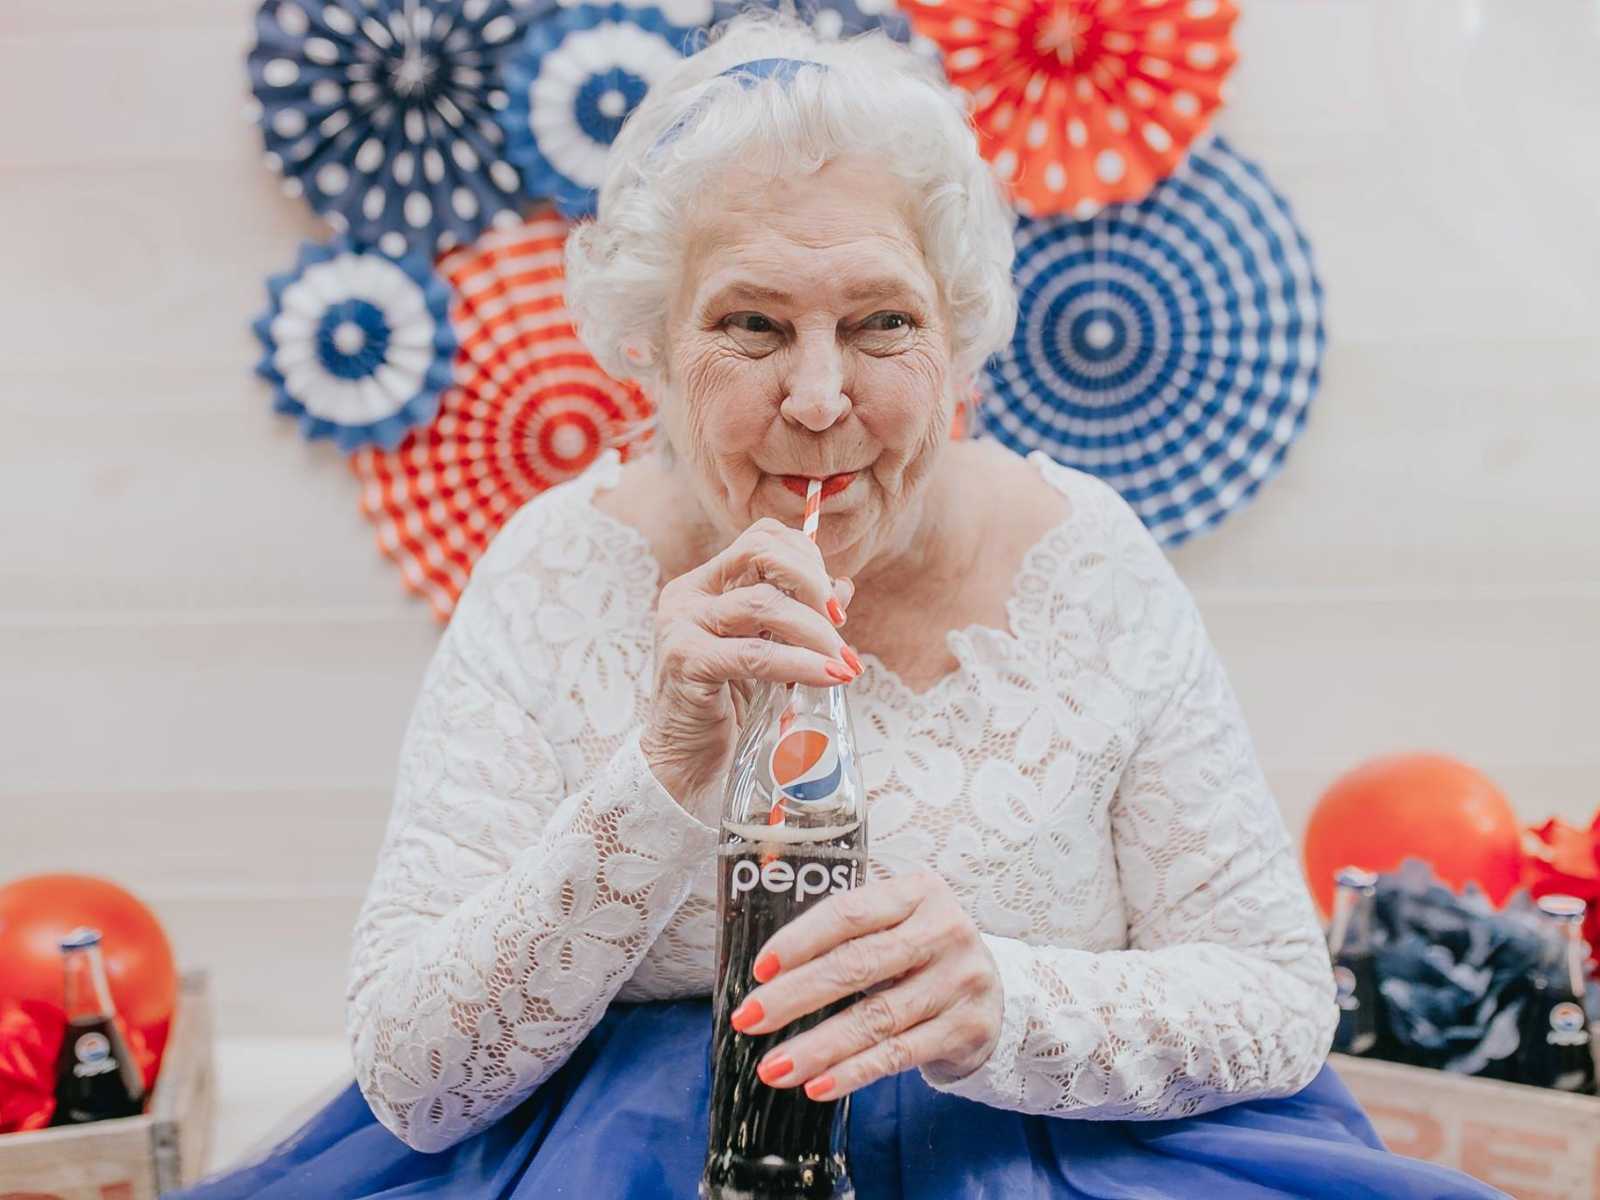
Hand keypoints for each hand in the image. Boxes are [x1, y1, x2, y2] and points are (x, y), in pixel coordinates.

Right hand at [641, 517, 857, 818]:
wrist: (686, 762)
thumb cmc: (728, 705)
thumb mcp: (769, 651)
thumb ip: (798, 617)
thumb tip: (843, 586)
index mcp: (706, 584)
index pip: (761, 538)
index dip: (806, 558)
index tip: (833, 601)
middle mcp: (689, 594)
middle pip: (761, 553)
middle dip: (813, 583)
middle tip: (841, 626)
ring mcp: (682, 625)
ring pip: (763, 603)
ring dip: (816, 631)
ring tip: (844, 663)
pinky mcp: (687, 662)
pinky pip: (756, 654)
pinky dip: (801, 663)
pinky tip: (830, 677)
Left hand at [729, 870, 1002, 1100]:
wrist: (995, 991)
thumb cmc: (924, 952)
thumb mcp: (899, 922)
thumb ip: (849, 932)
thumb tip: (769, 971)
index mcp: (918, 892)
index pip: (849, 913)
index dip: (800, 940)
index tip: (760, 968)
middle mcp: (944, 931)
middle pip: (857, 966)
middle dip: (795, 996)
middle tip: (749, 1020)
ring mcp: (959, 981)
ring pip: (874, 1018)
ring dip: (816, 1047)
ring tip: (773, 1067)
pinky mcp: (966, 1028)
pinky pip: (897, 1055)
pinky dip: (853, 1073)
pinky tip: (818, 1084)